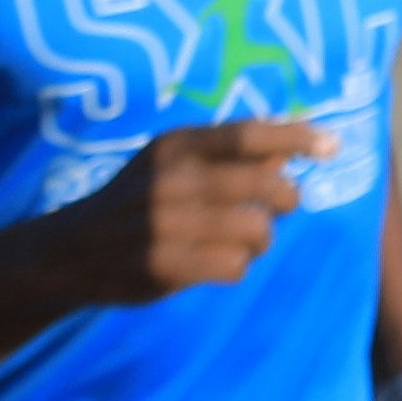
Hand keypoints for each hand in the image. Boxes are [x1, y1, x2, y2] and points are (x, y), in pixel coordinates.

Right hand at [87, 118, 325, 300]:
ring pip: (257, 230)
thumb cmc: (136, 199)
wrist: (69, 250)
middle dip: (289, 198)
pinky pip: (235, 266)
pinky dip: (237, 266)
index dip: (297, 137)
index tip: (332, 144)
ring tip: (244, 240)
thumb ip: (230, 152)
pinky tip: (218, 263)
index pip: (249, 134)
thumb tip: (295, 136)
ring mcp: (165, 224)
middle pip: (267, 185)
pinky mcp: (163, 265)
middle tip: (285, 206)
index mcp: (175, 145)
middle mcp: (170, 179)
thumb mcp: (173, 162)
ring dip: (262, 238)